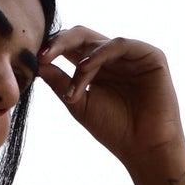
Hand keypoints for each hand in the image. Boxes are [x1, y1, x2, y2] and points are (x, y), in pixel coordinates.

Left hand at [37, 27, 183, 169]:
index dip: (52, 49)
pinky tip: (86, 68)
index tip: (33, 59)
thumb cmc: (114, 130)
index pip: (70, 47)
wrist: (144, 148)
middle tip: (42, 54)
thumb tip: (36, 62)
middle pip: (82, 36)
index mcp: (96, 68)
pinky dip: (101, 54)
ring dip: (81, 58)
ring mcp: (132, 55)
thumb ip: (59, 81)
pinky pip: (120, 44)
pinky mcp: (151, 56)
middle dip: (60, 42)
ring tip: (74, 81)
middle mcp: (113, 58)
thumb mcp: (78, 103)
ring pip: (98, 41)